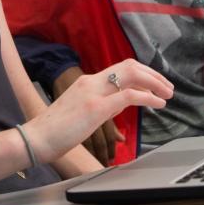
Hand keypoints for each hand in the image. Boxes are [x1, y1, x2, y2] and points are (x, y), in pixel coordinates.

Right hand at [27, 60, 172, 163]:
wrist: (35, 138)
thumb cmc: (54, 131)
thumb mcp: (79, 112)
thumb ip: (99, 104)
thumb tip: (119, 105)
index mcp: (86, 82)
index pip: (120, 68)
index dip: (142, 73)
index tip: (155, 83)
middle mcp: (91, 82)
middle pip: (129, 66)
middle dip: (152, 75)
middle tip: (167, 87)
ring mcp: (93, 93)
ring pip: (132, 75)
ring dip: (154, 83)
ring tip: (167, 94)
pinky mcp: (95, 108)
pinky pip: (129, 96)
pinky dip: (148, 97)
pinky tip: (158, 103)